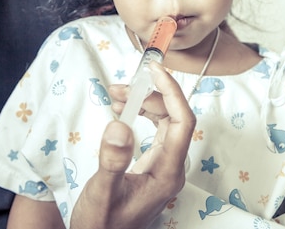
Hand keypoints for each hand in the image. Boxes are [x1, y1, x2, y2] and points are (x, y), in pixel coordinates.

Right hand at [70, 62, 195, 228]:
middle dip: (151, 95)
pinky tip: (124, 110)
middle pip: (174, 117)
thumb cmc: (102, 223)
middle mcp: (171, 167)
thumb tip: (120, 124)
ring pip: (166, 122)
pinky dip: (141, 115)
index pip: (183, 122)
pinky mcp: (154, 165)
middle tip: (121, 87)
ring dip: (144, 103)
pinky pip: (156, 130)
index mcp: (167, 173)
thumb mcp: (102, 192)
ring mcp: (164, 166)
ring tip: (118, 95)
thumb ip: (112, 161)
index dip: (172, 92)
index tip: (154, 71)